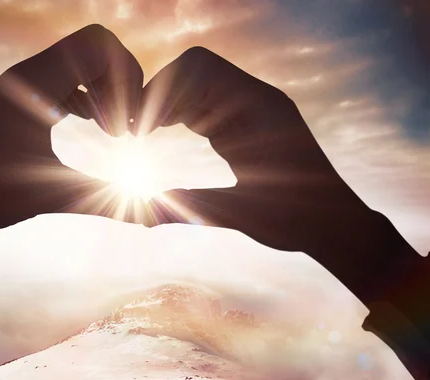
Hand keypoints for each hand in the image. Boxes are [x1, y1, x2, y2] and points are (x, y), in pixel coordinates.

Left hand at [0, 24, 143, 288]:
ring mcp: (21, 85)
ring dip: (103, 91)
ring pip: (78, 64)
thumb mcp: (48, 195)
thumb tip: (152, 223)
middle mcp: (29, 73)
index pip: (99, 44)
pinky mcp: (16, 100)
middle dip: (121, 84)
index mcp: (37, 83)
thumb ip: (104, 201)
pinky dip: (85, 98)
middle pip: (95, 48)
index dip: (127, 79)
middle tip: (124, 131)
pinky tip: (91, 128)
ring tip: (111, 132)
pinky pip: (62, 81)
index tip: (127, 127)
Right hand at [139, 47, 419, 303]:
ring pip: (197, 83)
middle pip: (194, 70)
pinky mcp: (244, 123)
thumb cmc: (295, 219)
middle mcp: (255, 100)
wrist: (331, 222)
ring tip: (143, 132)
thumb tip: (141, 214)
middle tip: (136, 129)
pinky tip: (162, 131)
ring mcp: (250, 109)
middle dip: (160, 94)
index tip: (141, 127)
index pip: (200, 70)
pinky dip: (180, 112)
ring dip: (168, 102)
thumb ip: (190, 208)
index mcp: (259, 108)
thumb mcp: (239, 214)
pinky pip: (206, 103)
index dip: (162, 90)